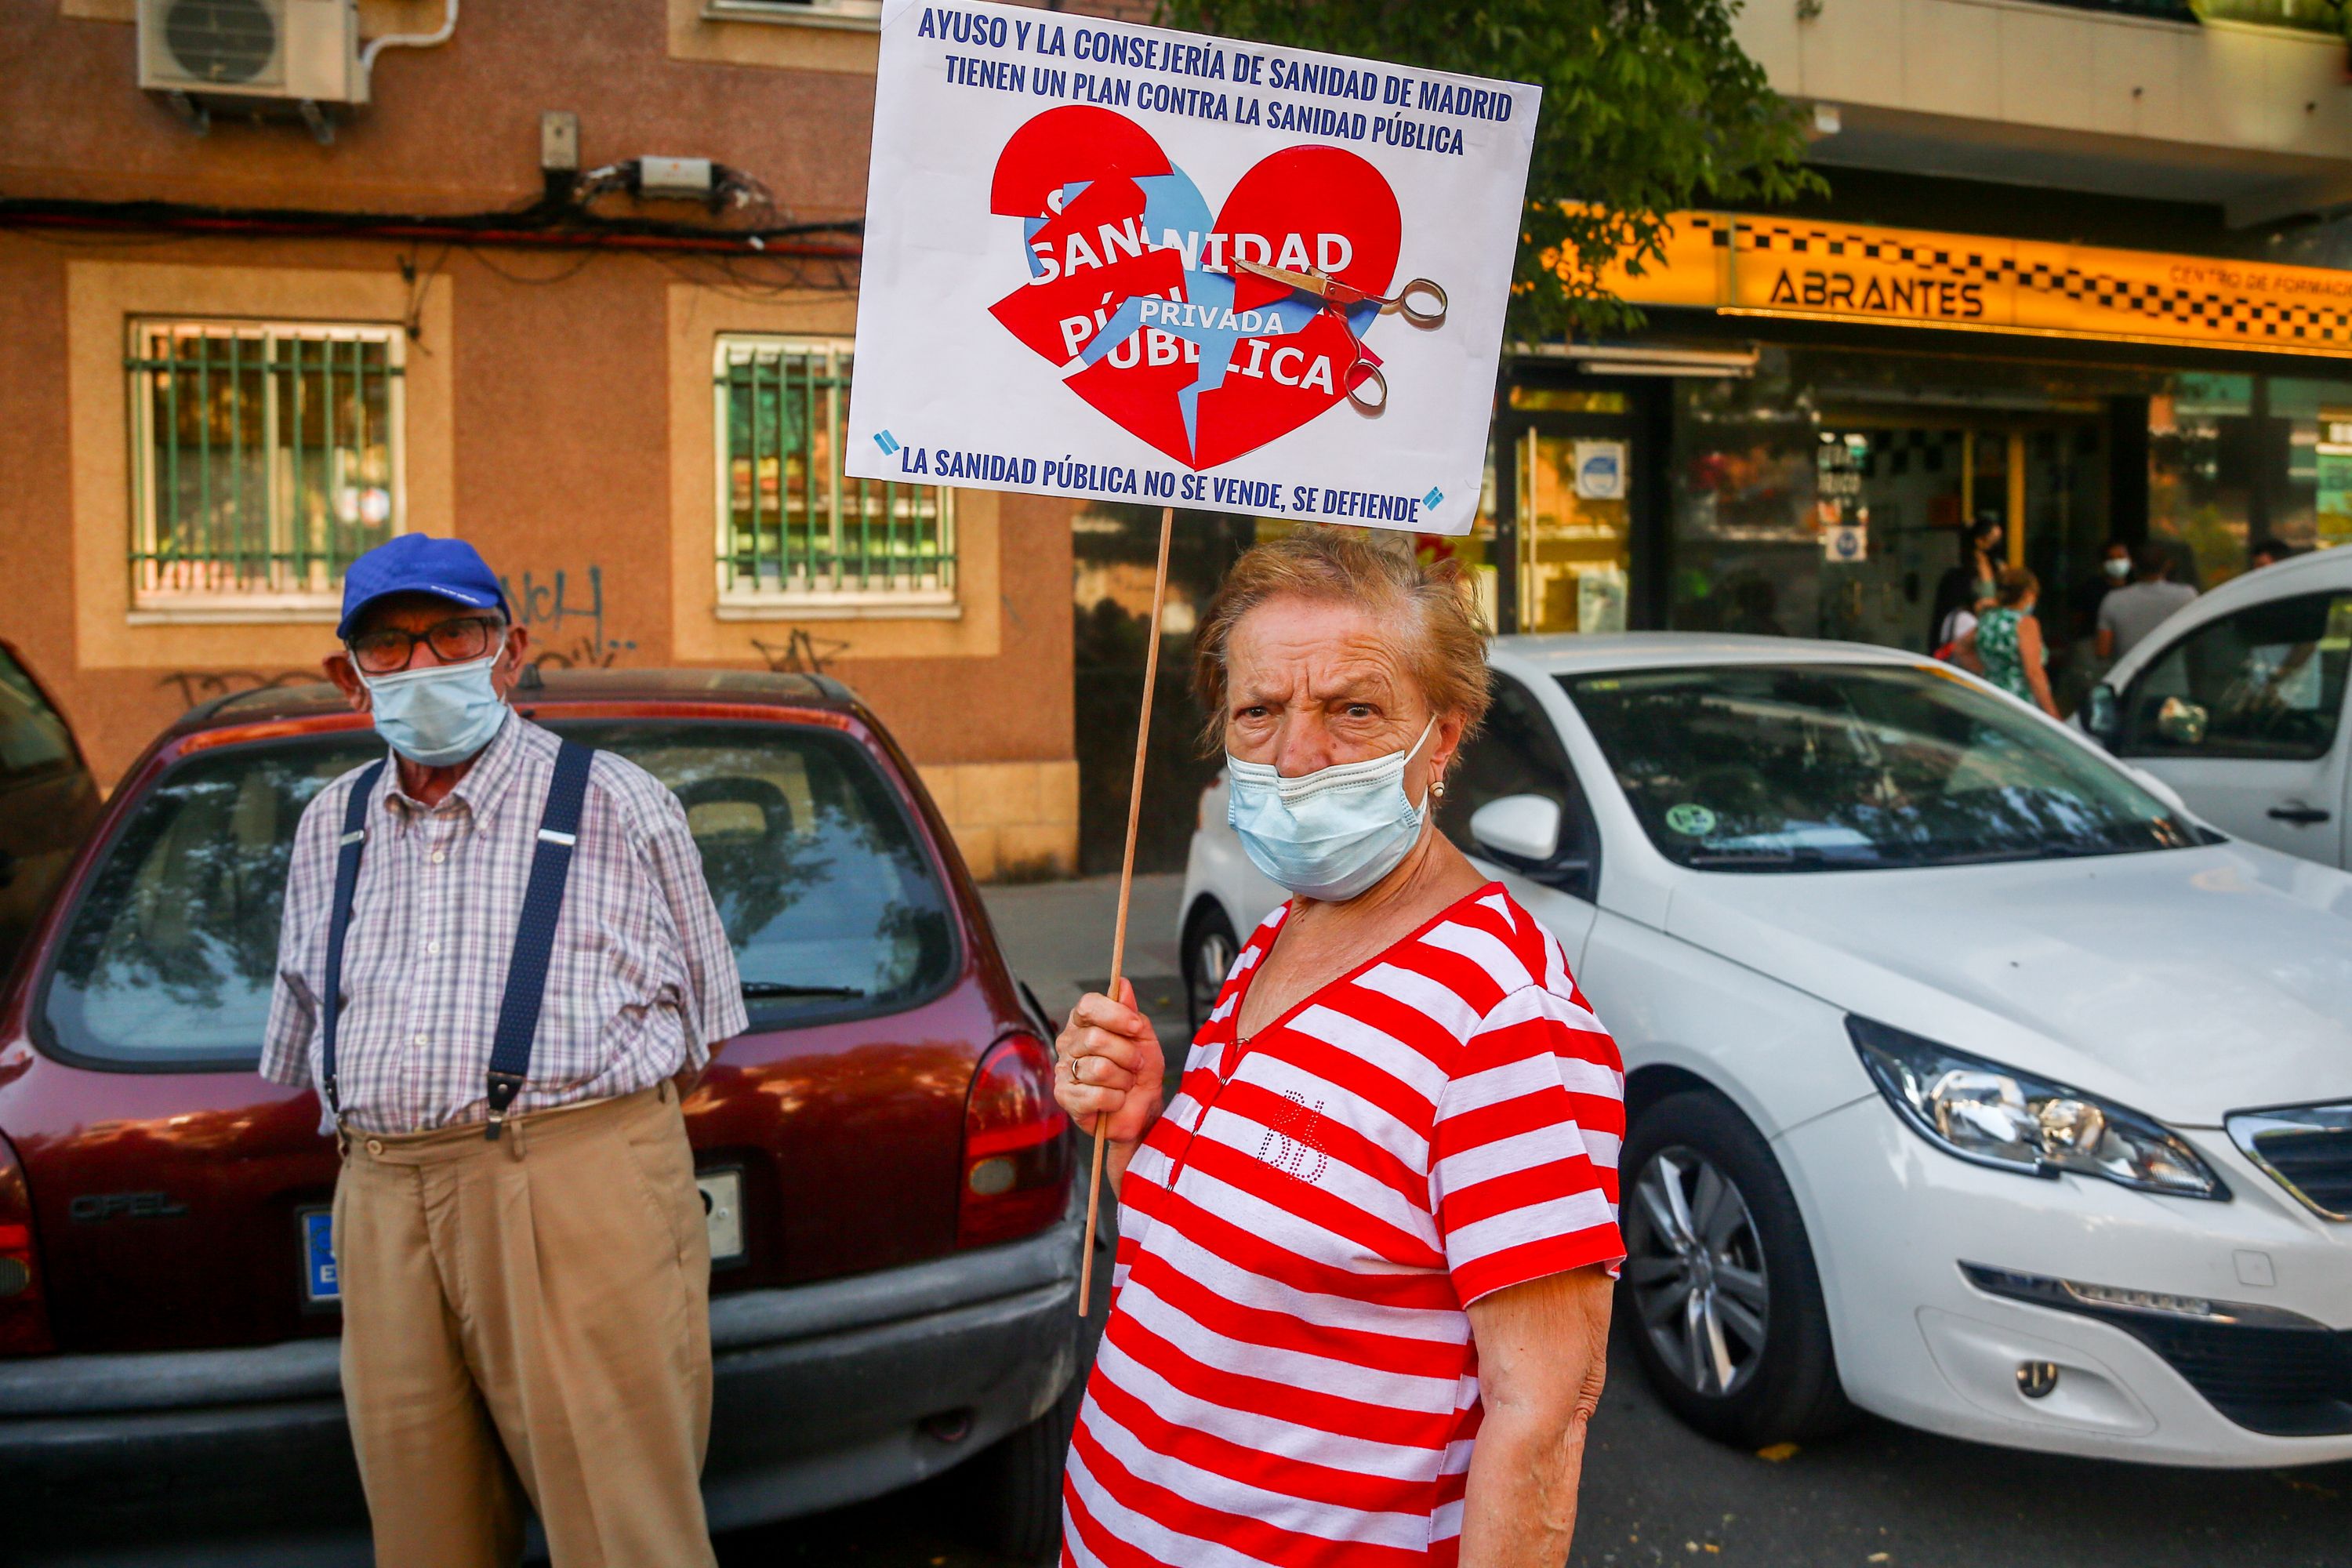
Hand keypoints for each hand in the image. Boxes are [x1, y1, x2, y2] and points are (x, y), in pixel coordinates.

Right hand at [1053, 979, 1164, 1144]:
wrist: (1141, 1109)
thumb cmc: (1139, 1072)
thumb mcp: (1143, 1039)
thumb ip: (1132, 1012)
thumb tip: (1122, 984)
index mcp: (1084, 1024)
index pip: (1088, 1005)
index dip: (1115, 1014)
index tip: (1136, 1028)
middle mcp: (1068, 1044)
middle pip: (1095, 1038)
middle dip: (1127, 1055)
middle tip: (1136, 1065)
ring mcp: (1063, 1071)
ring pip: (1099, 1069)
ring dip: (1123, 1080)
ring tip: (1124, 1084)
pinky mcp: (1065, 1098)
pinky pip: (1096, 1095)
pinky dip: (1116, 1099)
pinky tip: (1114, 1101)